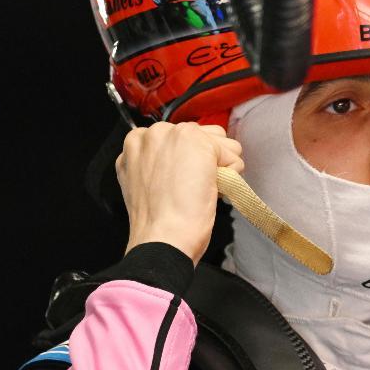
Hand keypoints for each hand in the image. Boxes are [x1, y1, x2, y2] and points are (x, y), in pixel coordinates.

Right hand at [116, 122, 243, 263]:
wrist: (163, 237)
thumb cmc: (158, 221)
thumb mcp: (147, 182)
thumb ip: (162, 163)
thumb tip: (187, 161)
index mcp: (136, 143)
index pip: (181, 138)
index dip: (190, 162)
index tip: (182, 182)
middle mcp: (153, 133)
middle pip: (203, 134)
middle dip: (207, 161)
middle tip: (191, 188)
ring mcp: (174, 134)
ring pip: (222, 141)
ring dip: (220, 166)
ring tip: (199, 189)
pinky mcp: (197, 141)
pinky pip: (232, 154)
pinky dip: (231, 175)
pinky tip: (209, 190)